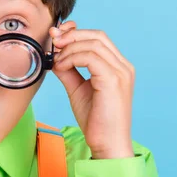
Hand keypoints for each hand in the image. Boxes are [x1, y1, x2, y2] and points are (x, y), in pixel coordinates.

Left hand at [49, 21, 134, 158]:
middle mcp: (123, 66)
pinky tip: (62, 67)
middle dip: (71, 35)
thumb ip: (69, 71)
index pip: (98, 38)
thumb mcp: (77, 89)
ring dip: (69, 48)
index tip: (57, 36)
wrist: (107, 144)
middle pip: (97, 35)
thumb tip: (55, 56)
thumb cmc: (96, 121)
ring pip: (92, 44)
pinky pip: (90, 58)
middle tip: (53, 42)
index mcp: (118, 67)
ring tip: (57, 60)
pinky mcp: (113, 81)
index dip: (76, 33)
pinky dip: (72, 58)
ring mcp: (121, 72)